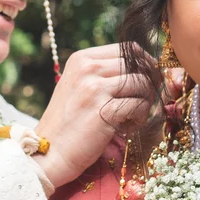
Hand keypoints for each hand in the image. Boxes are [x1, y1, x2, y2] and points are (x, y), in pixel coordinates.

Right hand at [30, 43, 156, 187]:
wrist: (50, 151)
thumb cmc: (68, 121)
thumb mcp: (78, 86)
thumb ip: (103, 73)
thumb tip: (145, 66)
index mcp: (81, 59)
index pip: (127, 48)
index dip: (145, 62)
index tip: (149, 78)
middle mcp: (87, 69)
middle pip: (138, 64)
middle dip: (149, 82)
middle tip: (144, 100)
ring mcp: (95, 89)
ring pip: (142, 83)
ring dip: (145, 101)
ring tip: (132, 116)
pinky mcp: (105, 111)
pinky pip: (139, 105)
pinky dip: (139, 117)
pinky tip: (127, 126)